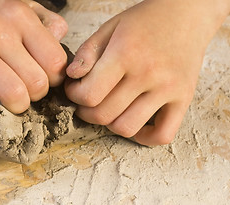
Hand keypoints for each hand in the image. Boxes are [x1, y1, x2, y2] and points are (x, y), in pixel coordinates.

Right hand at [0, 0, 67, 124]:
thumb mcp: (21, 4)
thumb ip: (46, 21)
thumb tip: (60, 41)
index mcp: (20, 18)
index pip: (55, 63)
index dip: (54, 79)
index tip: (44, 78)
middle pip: (36, 83)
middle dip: (36, 95)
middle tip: (26, 90)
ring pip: (12, 93)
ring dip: (15, 106)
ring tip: (9, 101)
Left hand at [65, 0, 229, 144]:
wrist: (188, 13)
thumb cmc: (145, 20)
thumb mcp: (110, 27)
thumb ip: (87, 52)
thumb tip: (70, 77)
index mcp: (126, 54)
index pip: (89, 94)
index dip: (74, 96)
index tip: (75, 89)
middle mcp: (148, 74)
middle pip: (104, 115)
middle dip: (86, 111)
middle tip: (87, 101)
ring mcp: (168, 89)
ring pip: (127, 128)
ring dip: (110, 124)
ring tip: (109, 108)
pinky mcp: (184, 99)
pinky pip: (162, 135)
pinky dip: (144, 137)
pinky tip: (134, 122)